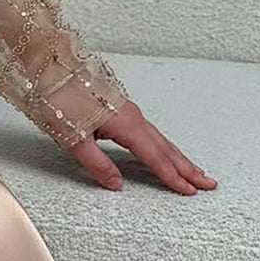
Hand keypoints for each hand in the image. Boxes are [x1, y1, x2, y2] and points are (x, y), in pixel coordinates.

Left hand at [70, 101, 216, 194]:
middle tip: (207, 183)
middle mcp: (134, 117)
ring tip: (194, 172)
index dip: (171, 176)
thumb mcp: (74, 139)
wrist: (51, 70)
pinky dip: (163, 147)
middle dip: (187, 168)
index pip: (154, 157)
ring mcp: (129, 112)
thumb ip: (97, 164)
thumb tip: (116, 183)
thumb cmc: (59, 100)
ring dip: (179, 158)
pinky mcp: (122, 110)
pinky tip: (165, 153)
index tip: (188, 190)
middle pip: (166, 148)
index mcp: (126, 125)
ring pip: (160, 139)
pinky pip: (150, 133)